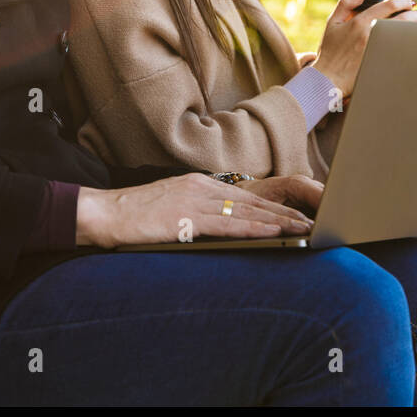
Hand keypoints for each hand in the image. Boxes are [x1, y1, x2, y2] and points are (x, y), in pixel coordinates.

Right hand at [76, 174, 314, 247]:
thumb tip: (218, 222)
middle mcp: (201, 188)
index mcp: (198, 184)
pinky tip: (272, 232)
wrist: (106, 212)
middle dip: (284, 211)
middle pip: (252, 200)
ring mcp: (195, 201)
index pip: (244, 194)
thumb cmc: (134, 213)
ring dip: (278, 221)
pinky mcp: (187, 218)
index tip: (294, 213)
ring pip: (247, 211)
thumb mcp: (171, 204)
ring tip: (301, 229)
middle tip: (310, 221)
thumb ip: (196, 209)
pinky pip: (228, 224)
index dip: (272, 204)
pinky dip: (254, 228)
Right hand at [310, 0, 416, 97]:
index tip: (409, 2)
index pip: (388, 6)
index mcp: (359, 22)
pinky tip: (415, 42)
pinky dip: (411, 44)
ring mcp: (378, 50)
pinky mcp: (382, 64)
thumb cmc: (329, 51)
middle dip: (415, 14)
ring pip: (405, 35)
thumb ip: (346, 3)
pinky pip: (402, 51)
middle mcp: (370, 34)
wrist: (327, 79)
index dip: (402, 1)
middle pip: (402, 19)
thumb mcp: (332, 22)